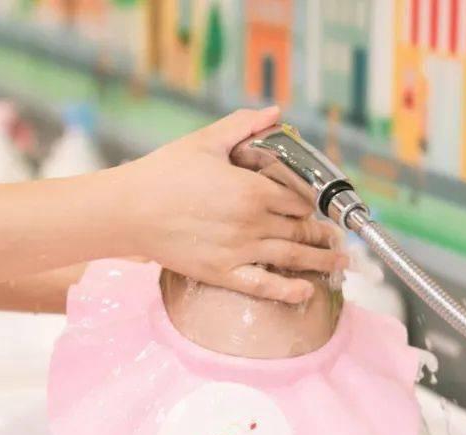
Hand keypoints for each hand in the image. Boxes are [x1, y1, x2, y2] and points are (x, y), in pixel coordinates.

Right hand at [114, 107, 346, 302]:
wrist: (128, 210)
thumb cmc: (163, 173)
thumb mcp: (205, 142)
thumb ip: (244, 127)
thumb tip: (274, 113)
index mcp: (253, 190)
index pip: (299, 198)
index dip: (313, 201)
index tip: (320, 205)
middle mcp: (252, 223)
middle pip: (300, 229)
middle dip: (322, 233)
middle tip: (336, 237)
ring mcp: (239, 251)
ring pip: (291, 257)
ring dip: (320, 259)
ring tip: (337, 261)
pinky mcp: (222, 273)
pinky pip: (263, 286)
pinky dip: (288, 291)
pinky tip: (306, 290)